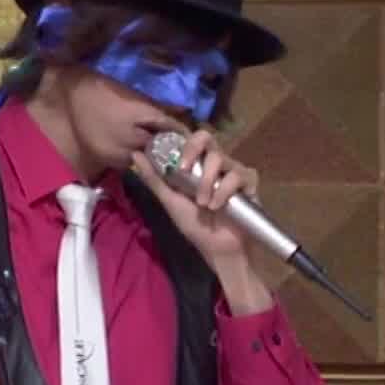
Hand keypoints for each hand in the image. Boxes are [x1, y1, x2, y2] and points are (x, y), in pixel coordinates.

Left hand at [129, 128, 261, 263]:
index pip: (189, 140)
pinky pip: (237, 175)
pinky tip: (217, 206)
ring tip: (203, 203)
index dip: (180, 142)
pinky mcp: (249, 181)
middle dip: (193, 150)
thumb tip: (135, 155)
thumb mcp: (170, 201)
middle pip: (206, 136)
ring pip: (219, 158)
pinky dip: (224, 191)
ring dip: (207, 182)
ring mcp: (232, 170)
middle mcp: (214, 163)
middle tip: (184, 169)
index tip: (172, 160)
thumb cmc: (194, 225)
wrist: (217, 247)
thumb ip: (154, 178)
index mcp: (196, 165)